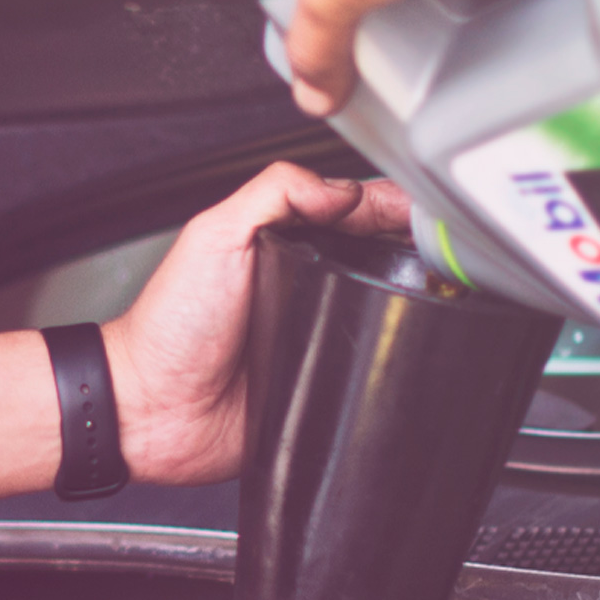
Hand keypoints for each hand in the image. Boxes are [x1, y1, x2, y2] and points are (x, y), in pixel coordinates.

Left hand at [0, 164, 410, 497]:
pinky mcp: (326, 385)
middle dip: (418, 252)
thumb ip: (273, 194)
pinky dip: (393, 362)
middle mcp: (306, 287)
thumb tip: (342, 189)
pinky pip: (372, 372)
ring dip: (415, 305)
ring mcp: (319, 336)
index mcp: (282, 245)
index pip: (353, 212)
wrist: (153, 410)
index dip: (392, 206)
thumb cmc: (169, 328)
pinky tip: (414, 351)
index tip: (425, 210)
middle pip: (381, 259)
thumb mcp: (214, 235)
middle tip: (446, 252)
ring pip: (387, 313)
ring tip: (443, 295)